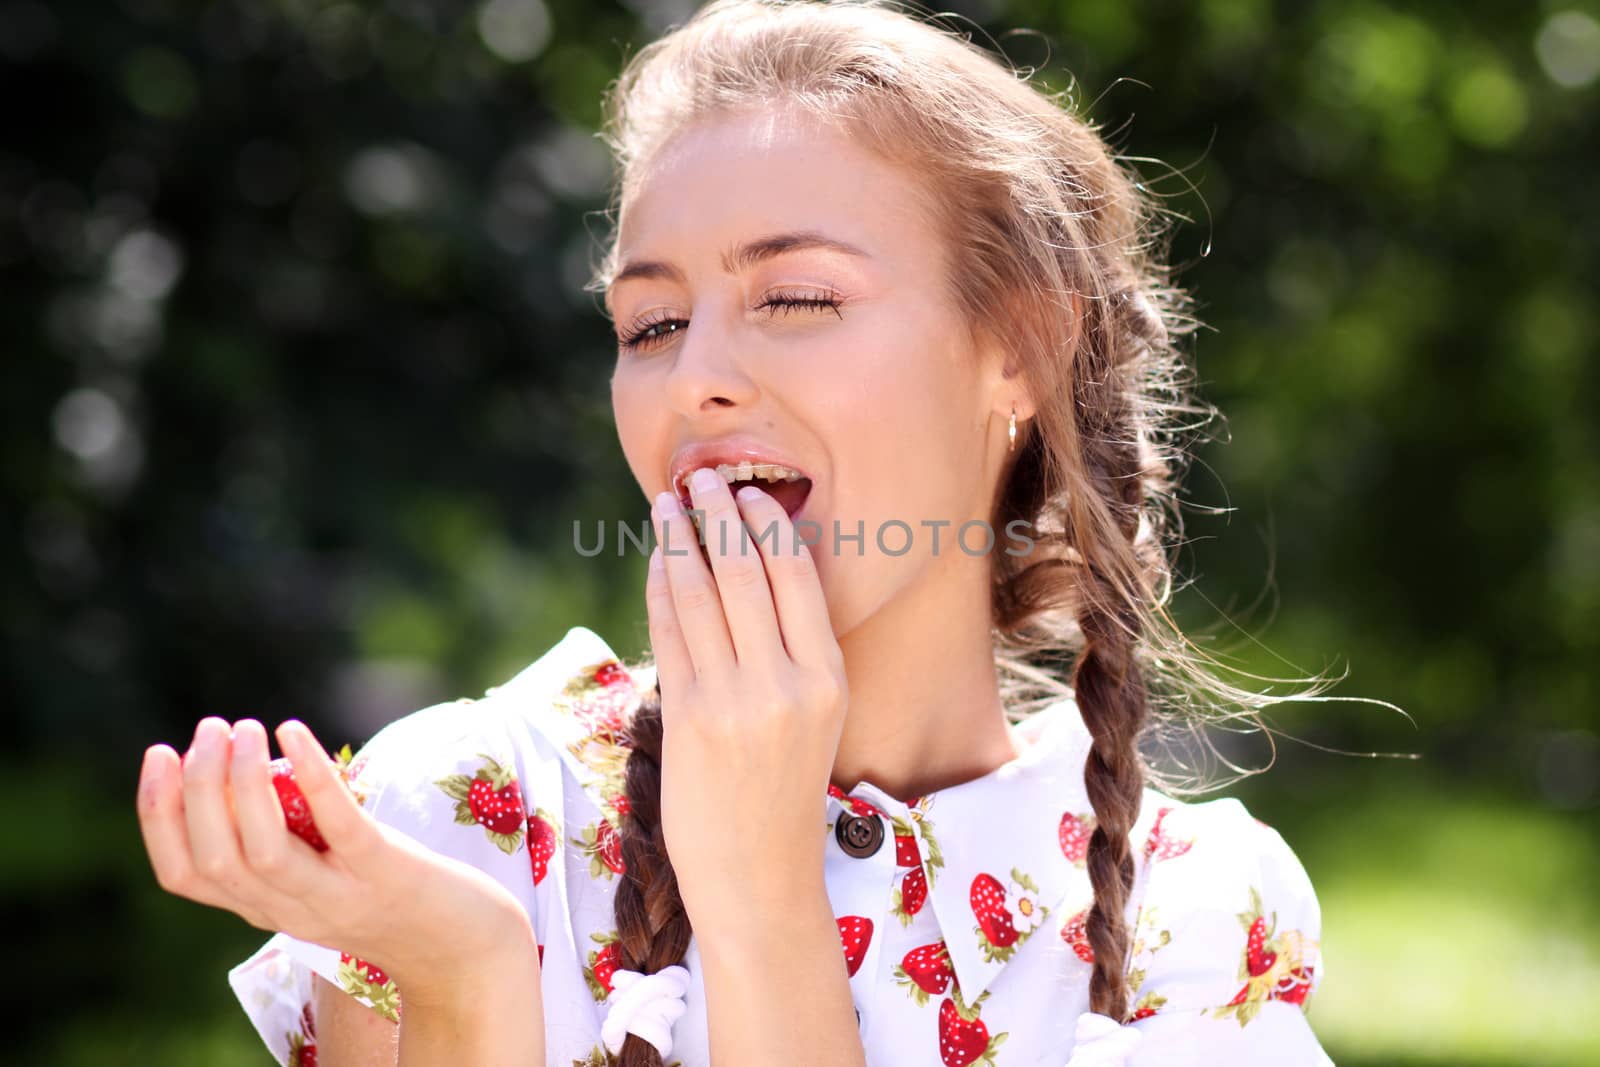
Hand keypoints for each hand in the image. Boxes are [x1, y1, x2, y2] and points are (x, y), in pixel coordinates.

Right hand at [136, 716, 537, 1006]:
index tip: (160, 754)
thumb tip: (239, 765)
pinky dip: (310, 776)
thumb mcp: (315, 873)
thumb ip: (276, 838)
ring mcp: (337, 894)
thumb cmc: (382, 891)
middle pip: (214, 857)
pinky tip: (293, 732)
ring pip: (263, 850)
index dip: (159, 814)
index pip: (183, 873)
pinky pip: (339, 825)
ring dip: (242, 782)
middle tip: (211, 727)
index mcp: (263, 906)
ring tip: (242, 727)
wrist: (460, 942)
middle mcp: (289, 909)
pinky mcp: (384, 871)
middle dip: (198, 787)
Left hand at [647, 469, 848, 935]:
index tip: (745, 492)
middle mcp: (787, 683)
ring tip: (668, 505)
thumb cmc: (782, 795)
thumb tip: (748, 575)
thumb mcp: (814, 719)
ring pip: (700, 593)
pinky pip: (669, 631)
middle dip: (717, 515)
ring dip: (678, 539)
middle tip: (698, 477)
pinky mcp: (688, 718)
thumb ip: (791, 654)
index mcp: (829, 678)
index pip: (796, 576)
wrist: (758, 876)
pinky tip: (654, 560)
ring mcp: (736, 701)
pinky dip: (657, 586)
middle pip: (746, 573)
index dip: (766, 525)